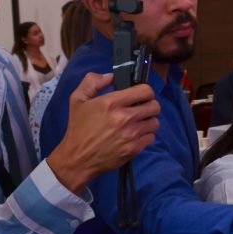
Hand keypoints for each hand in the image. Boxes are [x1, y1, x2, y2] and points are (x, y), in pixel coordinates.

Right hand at [46, 73, 159, 193]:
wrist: (78, 158)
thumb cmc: (78, 127)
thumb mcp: (77, 99)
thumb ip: (93, 81)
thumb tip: (111, 76)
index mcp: (111, 103)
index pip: (145, 91)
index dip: (145, 91)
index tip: (140, 95)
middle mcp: (124, 117)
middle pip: (154, 106)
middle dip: (149, 105)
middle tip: (141, 109)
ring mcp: (131, 134)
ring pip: (155, 122)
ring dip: (148, 121)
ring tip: (138, 122)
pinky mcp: (134, 148)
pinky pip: (151, 137)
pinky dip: (146, 135)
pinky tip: (135, 135)